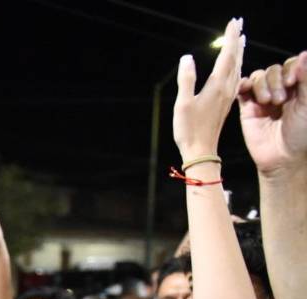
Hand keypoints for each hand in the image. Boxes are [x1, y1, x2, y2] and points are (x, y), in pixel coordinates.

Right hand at [172, 18, 244, 162]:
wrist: (201, 150)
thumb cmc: (189, 129)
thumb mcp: (183, 104)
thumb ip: (186, 79)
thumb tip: (187, 57)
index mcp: (217, 86)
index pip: (227, 55)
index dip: (230, 38)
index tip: (233, 22)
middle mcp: (226, 88)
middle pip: (236, 58)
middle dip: (237, 40)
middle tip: (239, 24)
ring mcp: (228, 96)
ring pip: (238, 68)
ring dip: (239, 52)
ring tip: (240, 40)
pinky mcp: (226, 103)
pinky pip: (236, 78)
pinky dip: (237, 66)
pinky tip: (236, 66)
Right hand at [240, 50, 306, 175]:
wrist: (283, 157)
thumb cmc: (302, 132)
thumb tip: (303, 54)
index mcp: (298, 87)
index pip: (292, 65)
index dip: (290, 69)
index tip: (292, 83)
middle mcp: (281, 89)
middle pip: (274, 70)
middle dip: (276, 81)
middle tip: (280, 100)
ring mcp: (263, 97)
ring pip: (259, 77)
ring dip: (263, 86)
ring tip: (268, 102)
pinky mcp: (248, 107)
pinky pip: (242, 89)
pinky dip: (244, 85)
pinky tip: (247, 89)